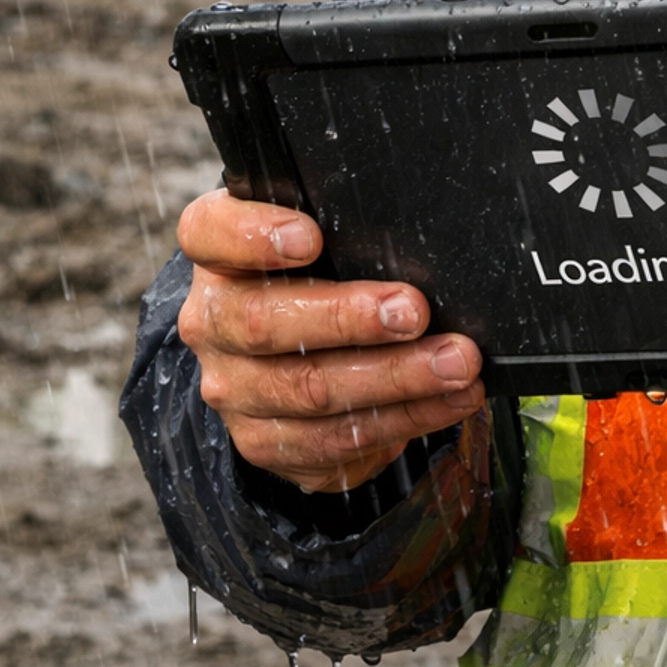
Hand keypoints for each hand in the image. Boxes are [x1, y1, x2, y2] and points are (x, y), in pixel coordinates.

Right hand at [176, 190, 484, 493]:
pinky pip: (336, 440)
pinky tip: (450, 399)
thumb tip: (419, 228)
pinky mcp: (265, 441)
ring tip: (456, 364)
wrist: (286, 350)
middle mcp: (212, 322)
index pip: (210, 233)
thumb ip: (347, 225)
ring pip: (308, 391)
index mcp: (217, 256)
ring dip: (394, 378)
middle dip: (348, 319)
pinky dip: (405, 418)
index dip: (254, 236)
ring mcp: (235, 388)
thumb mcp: (320, 233)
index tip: (310, 238)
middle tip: (413, 312)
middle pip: (264, 323)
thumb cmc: (317, 273)